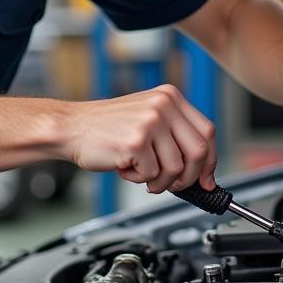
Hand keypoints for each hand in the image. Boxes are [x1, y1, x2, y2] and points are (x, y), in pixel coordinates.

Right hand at [62, 84, 216, 193]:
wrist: (71, 127)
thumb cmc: (106, 127)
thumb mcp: (147, 118)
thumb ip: (174, 135)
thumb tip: (201, 170)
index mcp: (170, 97)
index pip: (207, 131)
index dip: (211, 161)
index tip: (207, 179)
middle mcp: (164, 105)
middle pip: (199, 152)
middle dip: (189, 178)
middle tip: (174, 185)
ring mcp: (151, 122)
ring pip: (176, 168)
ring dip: (160, 181)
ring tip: (141, 173)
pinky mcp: (137, 141)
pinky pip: (152, 174)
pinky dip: (139, 179)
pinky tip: (125, 167)